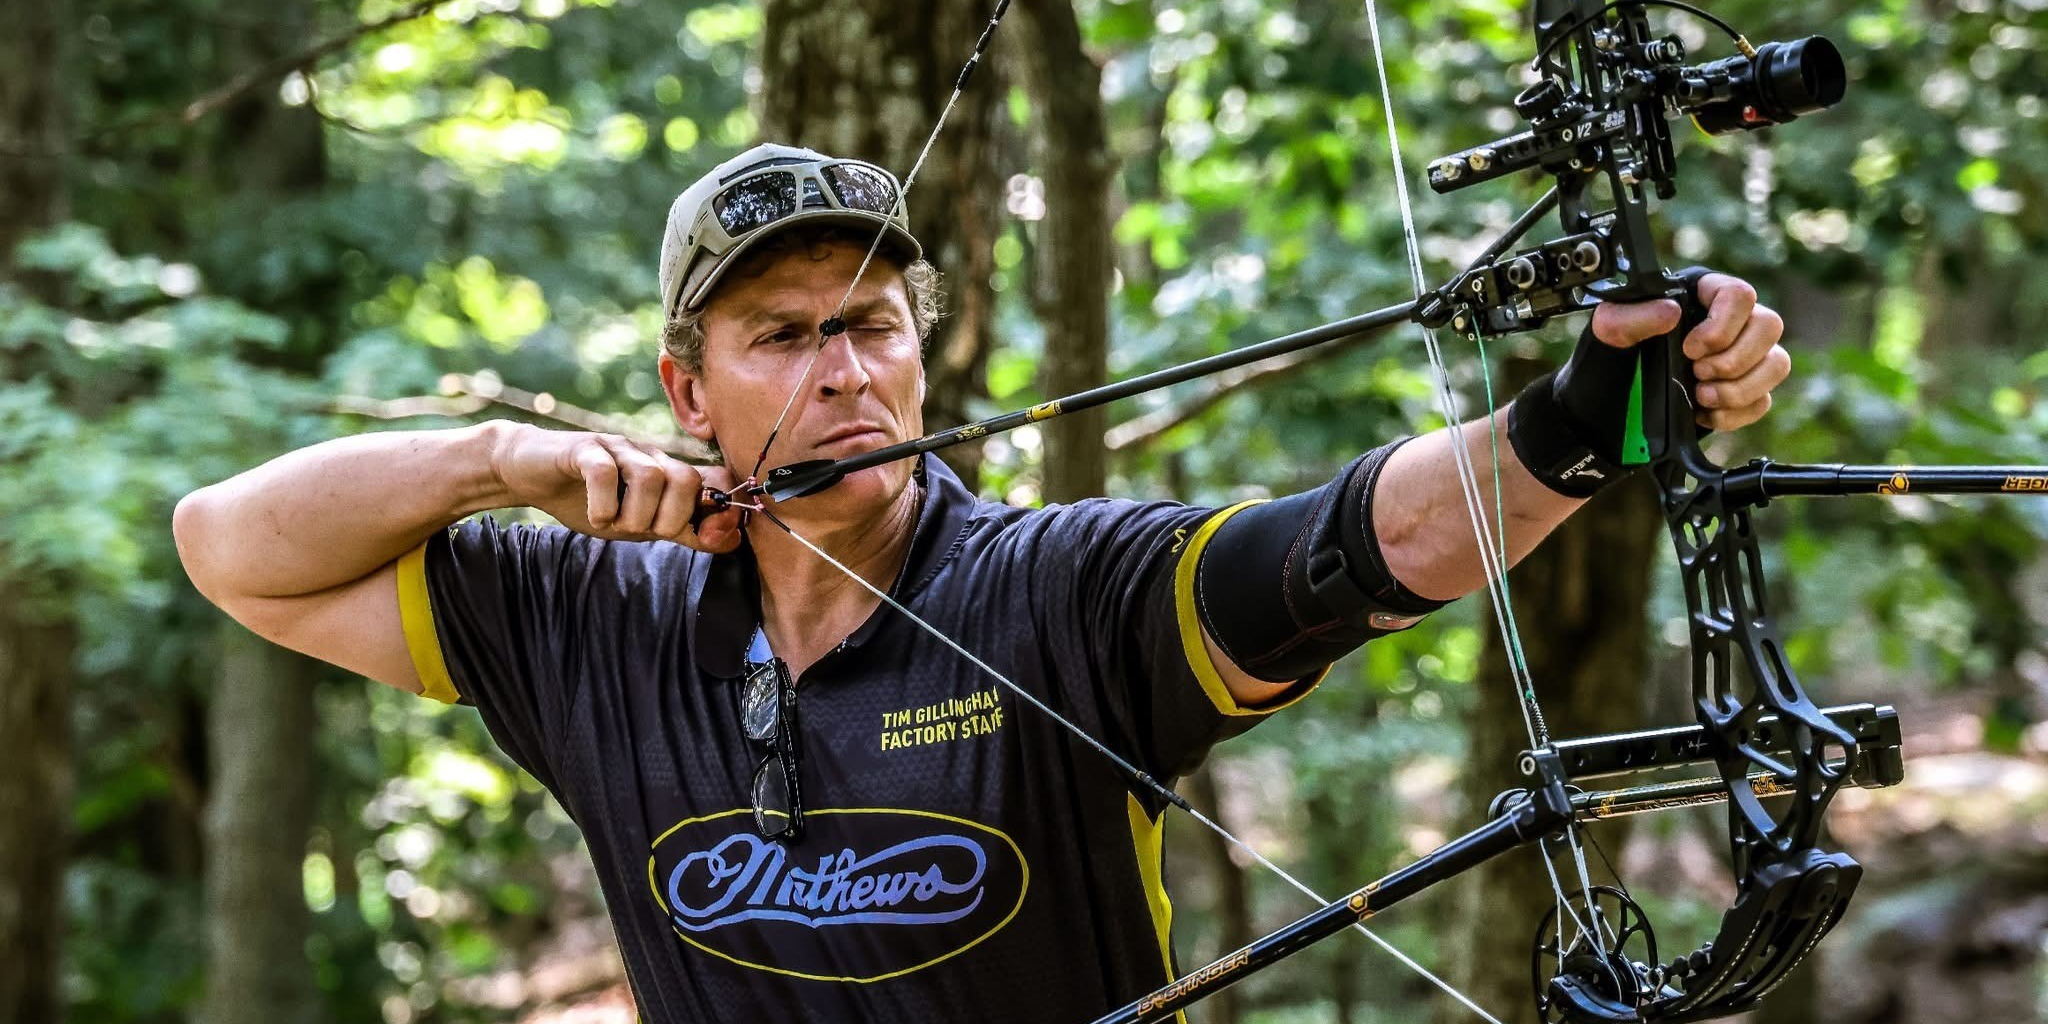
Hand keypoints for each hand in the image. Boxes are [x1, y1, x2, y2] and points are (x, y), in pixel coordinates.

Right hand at [488, 423, 745, 551]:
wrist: (531, 474)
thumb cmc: (590, 499)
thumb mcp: (642, 523)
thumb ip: (684, 529)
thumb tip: (731, 538)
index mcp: (668, 473)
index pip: (714, 483)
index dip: (721, 512)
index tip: (708, 536)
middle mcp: (650, 456)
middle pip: (685, 480)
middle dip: (669, 519)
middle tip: (640, 531)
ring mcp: (618, 448)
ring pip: (651, 476)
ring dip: (635, 514)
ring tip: (613, 524)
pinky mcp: (584, 448)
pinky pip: (605, 470)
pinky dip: (603, 503)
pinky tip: (595, 515)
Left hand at [1588, 272, 1791, 430]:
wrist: (1609, 406)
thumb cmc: (1611, 358)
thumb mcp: (1609, 334)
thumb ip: (1631, 317)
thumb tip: (1670, 312)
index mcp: (1701, 295)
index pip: (1739, 294)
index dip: (1722, 325)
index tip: (1690, 349)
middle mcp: (1731, 322)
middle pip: (1769, 326)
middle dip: (1734, 359)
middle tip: (1697, 374)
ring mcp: (1742, 357)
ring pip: (1777, 363)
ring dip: (1741, 388)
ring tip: (1702, 396)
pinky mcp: (1744, 392)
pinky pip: (1763, 401)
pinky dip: (1736, 413)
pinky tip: (1704, 414)